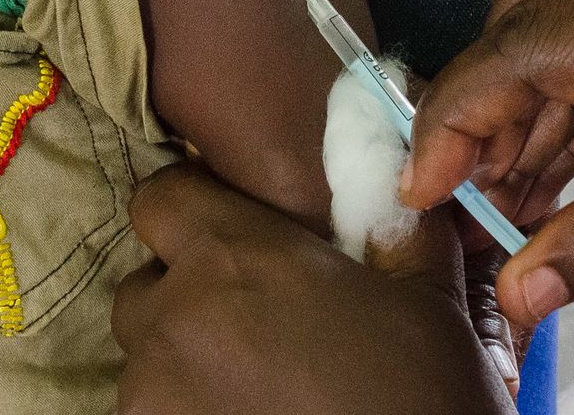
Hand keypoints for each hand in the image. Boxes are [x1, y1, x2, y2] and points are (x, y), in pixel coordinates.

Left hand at [112, 164, 513, 414]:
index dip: (192, 205)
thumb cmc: (419, 390)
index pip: (159, 198)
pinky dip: (190, 409)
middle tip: (255, 318)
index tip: (231, 227)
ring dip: (188, 360)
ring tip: (259, 380)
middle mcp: (171, 321)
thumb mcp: (428, 295)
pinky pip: (157, 411)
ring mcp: (153, 396)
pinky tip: (250, 414)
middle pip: (145, 286)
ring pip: (147, 359)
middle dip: (186, 294)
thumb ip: (394, 227)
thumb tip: (396, 182)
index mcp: (230, 258)